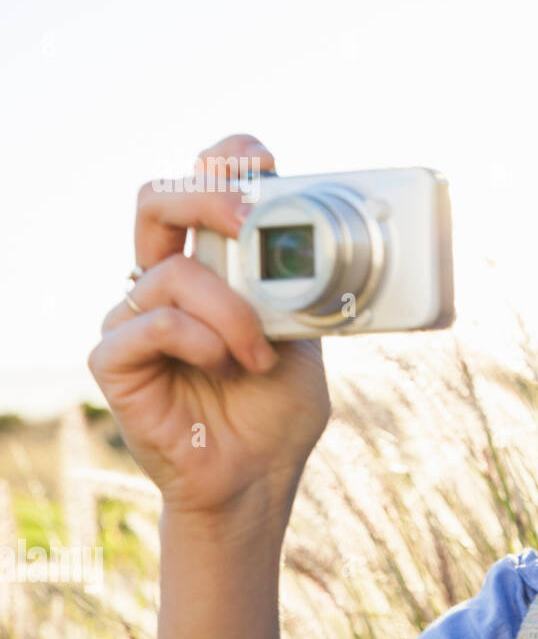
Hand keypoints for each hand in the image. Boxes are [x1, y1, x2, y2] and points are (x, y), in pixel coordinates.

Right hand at [88, 134, 330, 534]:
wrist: (258, 478)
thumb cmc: (277, 410)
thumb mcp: (305, 335)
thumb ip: (298, 288)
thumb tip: (322, 237)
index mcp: (209, 270)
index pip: (197, 194)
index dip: (221, 164)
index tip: (264, 160)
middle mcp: (164, 285)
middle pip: (156, 201)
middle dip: (207, 196)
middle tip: (251, 222)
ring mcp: (134, 320)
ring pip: (171, 272)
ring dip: (232, 311)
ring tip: (261, 356)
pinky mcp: (115, 361)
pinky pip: (153, 323)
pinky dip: (202, 339)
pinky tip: (226, 365)